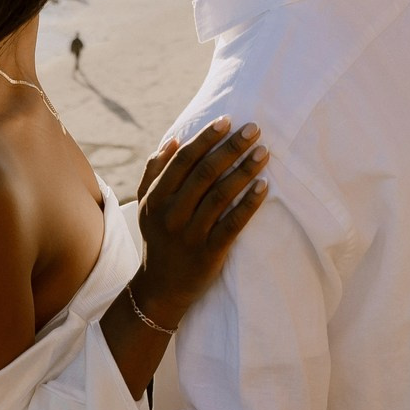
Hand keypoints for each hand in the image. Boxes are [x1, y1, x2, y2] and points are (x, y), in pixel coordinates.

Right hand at [129, 118, 269, 331]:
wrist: (160, 289)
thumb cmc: (157, 237)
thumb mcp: (146, 205)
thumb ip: (154, 171)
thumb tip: (173, 139)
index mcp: (155, 197)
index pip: (183, 159)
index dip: (206, 138)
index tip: (228, 120)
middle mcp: (171, 214)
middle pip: (204, 173)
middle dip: (231, 147)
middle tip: (254, 129)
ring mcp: (190, 234)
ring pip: (220, 196)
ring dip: (244, 170)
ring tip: (264, 152)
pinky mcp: (209, 253)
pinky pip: (232, 224)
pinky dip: (248, 204)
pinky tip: (264, 186)